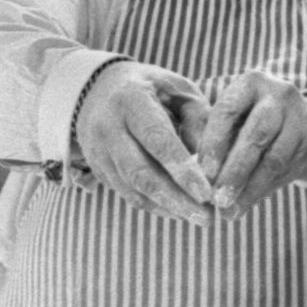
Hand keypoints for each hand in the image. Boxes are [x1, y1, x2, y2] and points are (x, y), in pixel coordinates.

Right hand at [74, 61, 214, 222]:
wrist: (98, 88)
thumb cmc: (152, 88)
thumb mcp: (178, 89)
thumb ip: (198, 118)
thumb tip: (209, 162)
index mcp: (131, 99)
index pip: (157, 139)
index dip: (182, 169)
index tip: (207, 193)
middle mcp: (108, 126)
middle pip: (141, 172)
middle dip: (176, 199)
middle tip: (207, 218)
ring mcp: (98, 150)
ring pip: (132, 188)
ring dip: (167, 207)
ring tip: (199, 217)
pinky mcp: (97, 168)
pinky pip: (126, 193)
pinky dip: (153, 205)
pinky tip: (178, 211)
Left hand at [196, 71, 306, 219]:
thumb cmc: (254, 123)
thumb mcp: (235, 120)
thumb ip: (215, 142)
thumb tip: (195, 177)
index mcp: (251, 83)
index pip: (228, 109)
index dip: (214, 142)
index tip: (203, 172)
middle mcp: (278, 94)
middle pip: (255, 134)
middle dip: (234, 170)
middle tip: (217, 198)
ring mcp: (299, 116)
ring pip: (274, 157)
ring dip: (249, 187)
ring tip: (230, 209)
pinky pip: (286, 169)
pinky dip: (263, 189)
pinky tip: (247, 202)